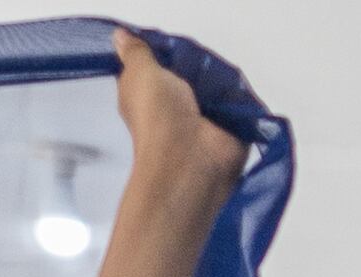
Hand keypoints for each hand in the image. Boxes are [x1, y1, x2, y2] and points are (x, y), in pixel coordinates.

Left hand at [109, 25, 236, 206]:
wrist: (192, 156)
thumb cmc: (158, 115)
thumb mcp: (139, 72)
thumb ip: (136, 52)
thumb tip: (120, 35)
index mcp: (145, 94)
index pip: (153, 68)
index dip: (160, 52)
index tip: (170, 39)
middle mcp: (173, 106)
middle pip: (187, 74)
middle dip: (195, 62)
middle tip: (200, 49)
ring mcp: (201, 118)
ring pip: (213, 87)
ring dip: (219, 77)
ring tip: (220, 67)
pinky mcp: (229, 127)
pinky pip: (238, 103)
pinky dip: (240, 95)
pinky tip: (238, 85)